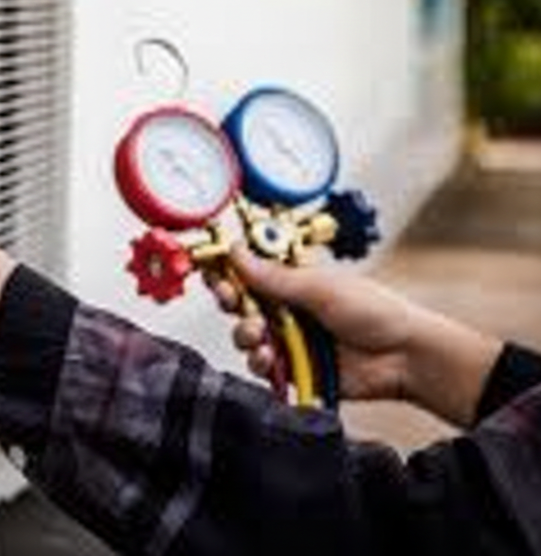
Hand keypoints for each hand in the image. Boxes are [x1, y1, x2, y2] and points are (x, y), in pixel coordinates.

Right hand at [209, 246, 501, 425]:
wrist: (404, 357)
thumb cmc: (376, 312)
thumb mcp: (320, 287)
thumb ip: (274, 277)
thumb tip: (237, 253)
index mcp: (293, 282)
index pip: (250, 273)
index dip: (230, 274)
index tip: (218, 275)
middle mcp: (288, 310)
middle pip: (240, 305)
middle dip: (232, 304)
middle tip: (233, 303)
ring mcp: (290, 340)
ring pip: (247, 337)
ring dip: (245, 335)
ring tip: (258, 335)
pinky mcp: (294, 369)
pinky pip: (263, 367)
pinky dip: (260, 363)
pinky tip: (270, 359)